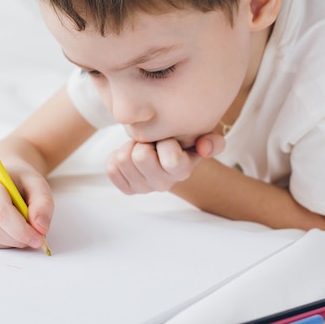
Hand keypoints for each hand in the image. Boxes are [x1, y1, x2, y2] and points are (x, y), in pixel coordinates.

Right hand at [0, 165, 52, 248]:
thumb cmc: (20, 182)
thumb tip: (41, 227)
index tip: (39, 238)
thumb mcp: (39, 185)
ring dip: (11, 242)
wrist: (4, 178)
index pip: (0, 212)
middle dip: (17, 239)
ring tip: (24, 232)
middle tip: (35, 239)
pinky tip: (12, 232)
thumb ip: (44, 204)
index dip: (21, 230)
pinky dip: (3, 242)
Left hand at [106, 132, 225, 194]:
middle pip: (140, 157)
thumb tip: (205, 149)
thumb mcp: (200, 134)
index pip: (171, 159)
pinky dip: (116, 156)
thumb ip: (213, 140)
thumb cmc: (181, 138)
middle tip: (150, 139)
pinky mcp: (127, 189)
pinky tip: (130, 154)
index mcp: (183, 171)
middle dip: (143, 140)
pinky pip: (111, 168)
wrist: (163, 146)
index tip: (168, 137)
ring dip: (129, 147)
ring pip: (123, 160)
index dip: (165, 142)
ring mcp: (144, 189)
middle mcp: (164, 184)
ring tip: (142, 145)